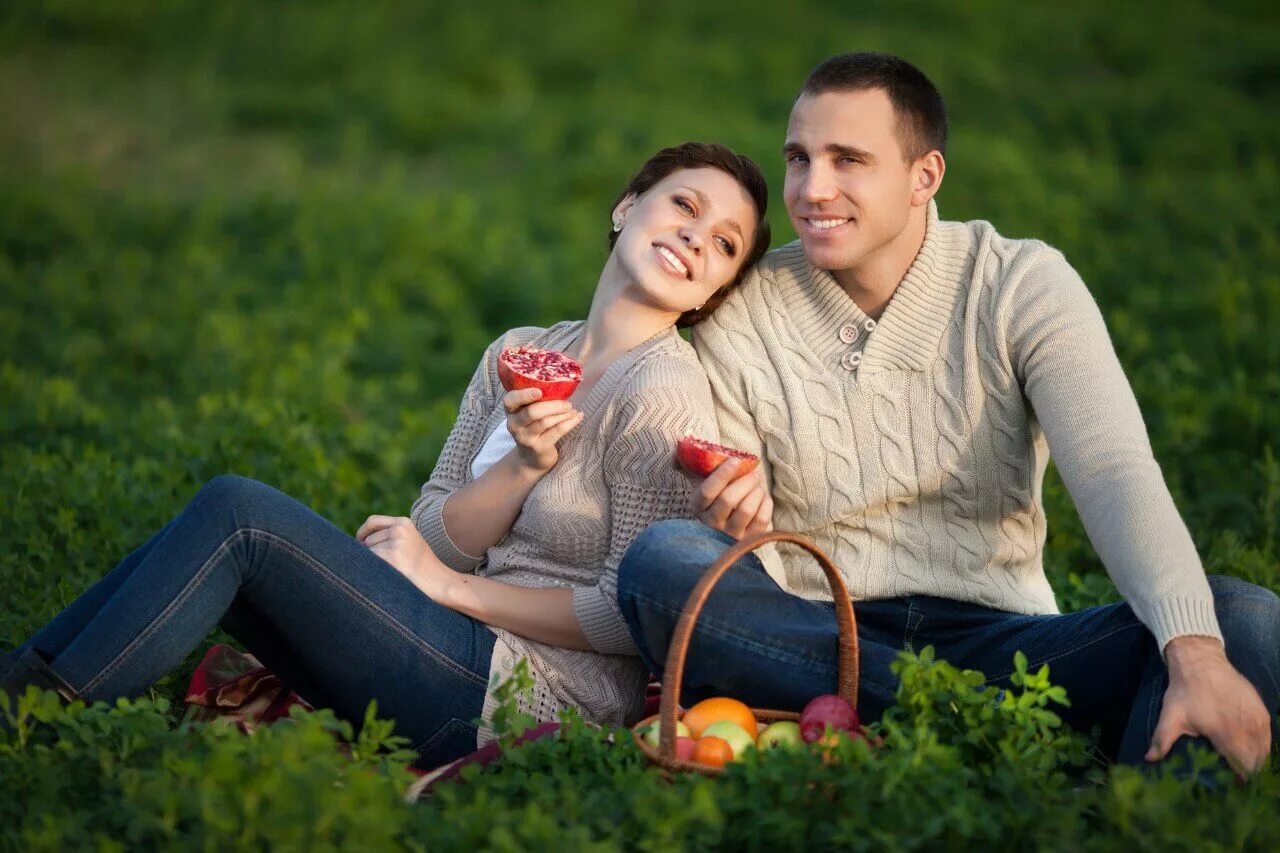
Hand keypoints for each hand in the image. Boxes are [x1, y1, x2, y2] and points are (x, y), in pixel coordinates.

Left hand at [356, 515, 453, 601]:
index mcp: (404, 523)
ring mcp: (396, 543)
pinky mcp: (391, 558)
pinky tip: (390, 576)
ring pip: (368, 552)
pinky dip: (374, 570)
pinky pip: (370, 562)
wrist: (440, 581)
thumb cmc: (423, 565)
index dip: (362, 532)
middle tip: (390, 565)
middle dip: (371, 552)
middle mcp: (399, 529)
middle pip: (368, 540)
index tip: (359, 543)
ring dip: (375, 563)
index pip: (372, 521)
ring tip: (395, 570)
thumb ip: (390, 535)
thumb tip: (359, 543)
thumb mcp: (410, 541)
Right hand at [503, 388, 583, 472]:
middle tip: (567, 403)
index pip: (509, 400)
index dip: (524, 395)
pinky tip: (578, 417)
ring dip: (563, 414)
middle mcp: (514, 425)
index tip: (539, 391)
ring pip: (546, 422)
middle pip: (532, 412)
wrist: (531, 458)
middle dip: (553, 405)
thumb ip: (536, 400)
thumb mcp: (528, 414)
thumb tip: (562, 384)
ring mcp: (526, 438)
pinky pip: (557, 431)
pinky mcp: (539, 447)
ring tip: (573, 410)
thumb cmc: (533, 428)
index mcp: (511, 411)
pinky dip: (570, 422)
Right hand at [689, 458, 771, 539]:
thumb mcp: (699, 480)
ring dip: (756, 492)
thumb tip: (680, 448)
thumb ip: (687, 462)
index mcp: (698, 506)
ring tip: (758, 485)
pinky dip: (765, 504)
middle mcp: (712, 523)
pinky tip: (762, 497)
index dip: (722, 475)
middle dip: (745, 481)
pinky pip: (761, 520)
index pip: (707, 491)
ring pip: (746, 510)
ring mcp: (730, 534)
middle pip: (728, 499)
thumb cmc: (716, 493)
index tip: (735, 460)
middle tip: (754, 473)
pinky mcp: (749, 539)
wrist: (729, 521)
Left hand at [1146, 635, 1271, 776]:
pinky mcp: (1261, 710)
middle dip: (1247, 772)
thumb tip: (1149, 759)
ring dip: (1255, 760)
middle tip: (1234, 776)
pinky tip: (1249, 749)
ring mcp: (1257, 719)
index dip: (1238, 778)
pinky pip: (1268, 736)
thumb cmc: (1185, 690)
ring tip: (1241, 765)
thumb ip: (1161, 740)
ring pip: (1264, 750)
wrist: (1200, 661)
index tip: (1230, 783)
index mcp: (1226, 734)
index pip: (1243, 767)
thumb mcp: (1171, 716)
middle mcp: (1246, 728)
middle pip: (1256, 762)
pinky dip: (1261, 745)